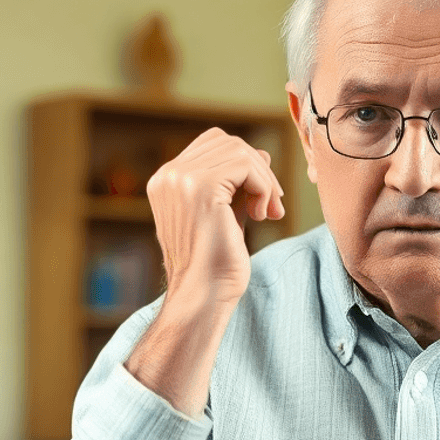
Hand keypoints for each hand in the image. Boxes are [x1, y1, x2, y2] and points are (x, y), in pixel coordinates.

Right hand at [146, 127, 284, 310]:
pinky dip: (264, 187)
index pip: (213, 144)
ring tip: (268, 212)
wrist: (204, 296)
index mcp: (167, 181)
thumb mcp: (228, 214)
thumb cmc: (216, 264)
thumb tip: (260, 154)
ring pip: (240, 152)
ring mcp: (181, 179)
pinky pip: (246, 165)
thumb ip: (238, 184)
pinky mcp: (200, 187)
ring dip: (265, 181)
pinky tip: (262, 216)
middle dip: (259, 171)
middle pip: (228, 143)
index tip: (263, 196)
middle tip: (272, 206)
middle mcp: (168, 175)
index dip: (246, 164)